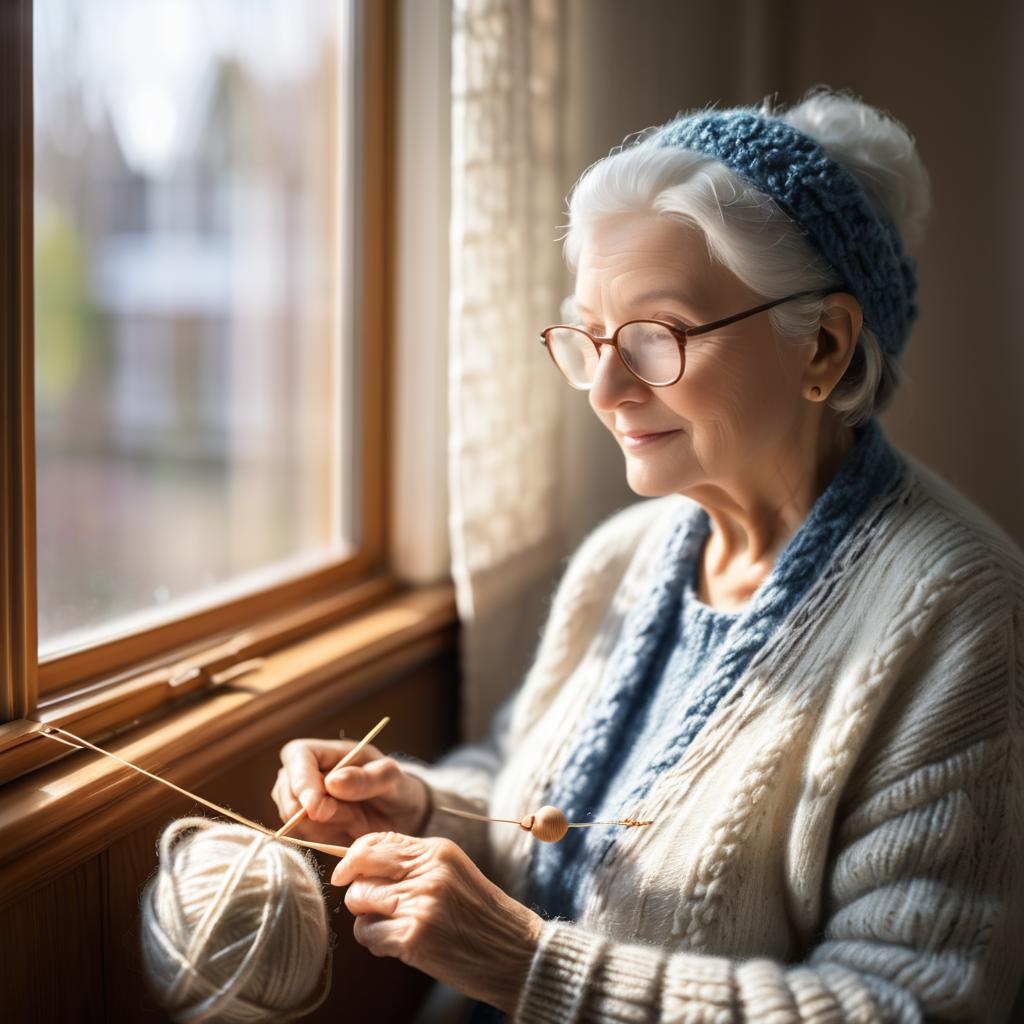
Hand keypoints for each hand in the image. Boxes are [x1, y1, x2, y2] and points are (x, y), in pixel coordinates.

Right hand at [271, 738, 430, 846]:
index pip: (297, 756)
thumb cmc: (395, 788)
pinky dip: (324, 837)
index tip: (315, 805)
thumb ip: (366, 779)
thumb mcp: (392, 779)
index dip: (300, 780)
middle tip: (343, 816)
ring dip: (321, 825)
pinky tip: (346, 830)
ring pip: (292, 817)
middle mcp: (307, 773)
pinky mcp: (305, 825)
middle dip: (309, 809)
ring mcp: (302, 800)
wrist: (399, 817)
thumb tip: (332, 782)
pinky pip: (303, 836)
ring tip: (353, 818)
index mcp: (326, 751)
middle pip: (286, 790)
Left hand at [333, 831, 542, 1013]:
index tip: (345, 872)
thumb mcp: (453, 872)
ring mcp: (420, 904)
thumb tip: (360, 862)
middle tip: (369, 904)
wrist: (515, 953)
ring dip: (367, 917)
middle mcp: (428, 872)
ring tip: (390, 926)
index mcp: (438, 850)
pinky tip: (395, 943)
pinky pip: (367, 933)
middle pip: (361, 867)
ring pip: (360, 900)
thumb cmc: (481, 915)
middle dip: (356, 886)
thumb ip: (413, 862)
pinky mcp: (413, 937)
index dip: (353, 856)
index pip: (378, 840)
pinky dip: (374, 941)